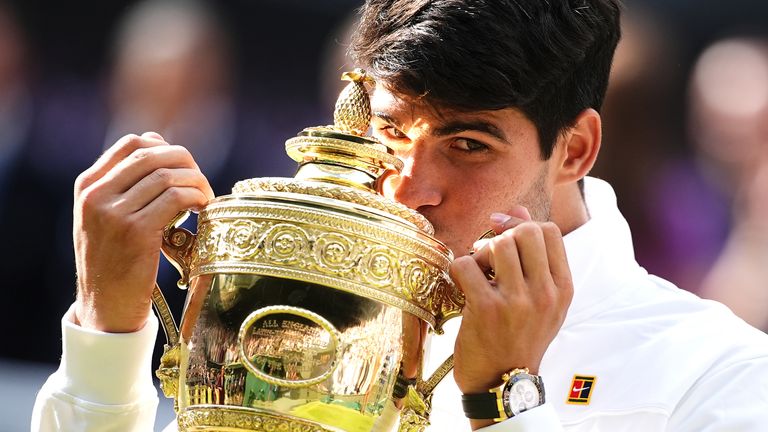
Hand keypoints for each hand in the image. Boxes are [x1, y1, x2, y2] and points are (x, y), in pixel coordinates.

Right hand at [73, 132, 213, 332]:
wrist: (105, 307)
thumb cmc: (114, 261)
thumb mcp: (107, 217)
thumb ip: (125, 183)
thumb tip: (158, 141)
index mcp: (88, 186)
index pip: (132, 144)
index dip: (166, 148)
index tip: (183, 167)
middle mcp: (96, 195)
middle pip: (153, 155)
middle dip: (186, 163)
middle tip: (201, 182)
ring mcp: (114, 213)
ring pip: (168, 175)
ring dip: (196, 182)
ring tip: (205, 199)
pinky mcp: (136, 231)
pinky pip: (176, 198)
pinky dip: (196, 198)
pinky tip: (202, 209)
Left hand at [450, 206, 572, 421]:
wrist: (503, 385)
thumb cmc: (519, 337)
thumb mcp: (539, 300)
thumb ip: (532, 255)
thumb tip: (517, 210)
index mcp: (562, 289)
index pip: (549, 230)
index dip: (521, 224)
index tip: (503, 235)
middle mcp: (545, 294)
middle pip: (524, 231)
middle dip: (501, 236)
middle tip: (489, 256)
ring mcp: (516, 302)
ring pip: (497, 244)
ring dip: (480, 253)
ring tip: (478, 273)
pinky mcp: (485, 309)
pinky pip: (466, 265)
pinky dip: (458, 270)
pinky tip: (462, 287)